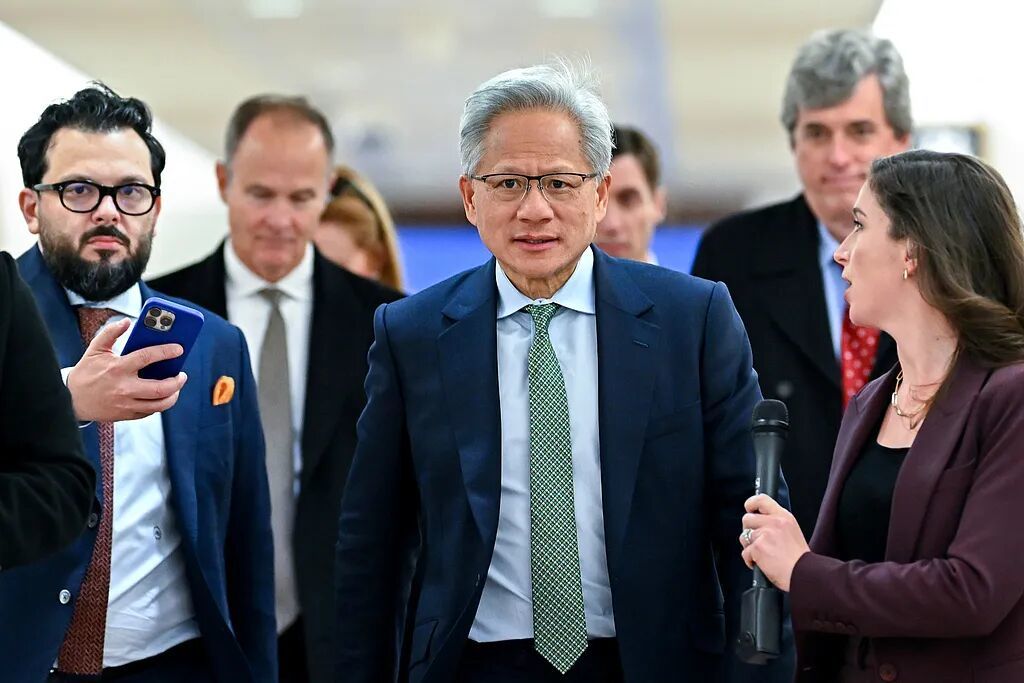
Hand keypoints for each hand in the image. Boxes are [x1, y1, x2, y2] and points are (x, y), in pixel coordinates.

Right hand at [67, 318, 187, 421]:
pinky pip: (150, 412)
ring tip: (176, 387)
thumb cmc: (86, 372)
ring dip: (173, 395)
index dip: (166, 351)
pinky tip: (163, 396)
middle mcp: (124, 388)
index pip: (147, 357)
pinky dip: (159, 404)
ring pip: (159, 404)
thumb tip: (127, 321)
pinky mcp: (125, 415)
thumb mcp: (95, 349)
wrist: (70, 399)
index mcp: (118, 368)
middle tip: (182, 375)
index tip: (179, 349)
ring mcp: (125, 404)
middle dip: (177, 381)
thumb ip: (111, 333)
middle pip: (160, 388)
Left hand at [739, 494, 809, 591]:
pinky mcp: (758, 548)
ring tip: (762, 555)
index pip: (762, 500)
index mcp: (784, 517)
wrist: (804, 574)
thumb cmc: (800, 559)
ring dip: (749, 547)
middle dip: (748, 530)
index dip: (751, 503)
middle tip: (757, 541)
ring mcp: (765, 534)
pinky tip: (761, 564)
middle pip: (747, 519)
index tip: (749, 508)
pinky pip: (745, 552)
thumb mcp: (792, 531)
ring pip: (744, 536)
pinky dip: (750, 560)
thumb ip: (776, 523)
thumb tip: (760, 522)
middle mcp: (774, 522)